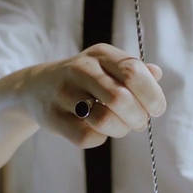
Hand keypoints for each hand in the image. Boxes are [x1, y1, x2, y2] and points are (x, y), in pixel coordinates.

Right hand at [21, 43, 165, 148]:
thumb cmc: (83, 80)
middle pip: (122, 98)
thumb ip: (134, 70)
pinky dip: (100, 138)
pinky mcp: (53, 117)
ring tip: (121, 127)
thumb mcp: (107, 66)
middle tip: (139, 122)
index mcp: (101, 54)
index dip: (151, 95)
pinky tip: (98, 130)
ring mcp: (64, 93)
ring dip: (121, 129)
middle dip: (138, 117)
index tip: (156, 109)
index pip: (133, 72)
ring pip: (105, 119)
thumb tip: (156, 74)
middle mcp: (81, 69)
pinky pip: (87, 136)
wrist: (35, 88)